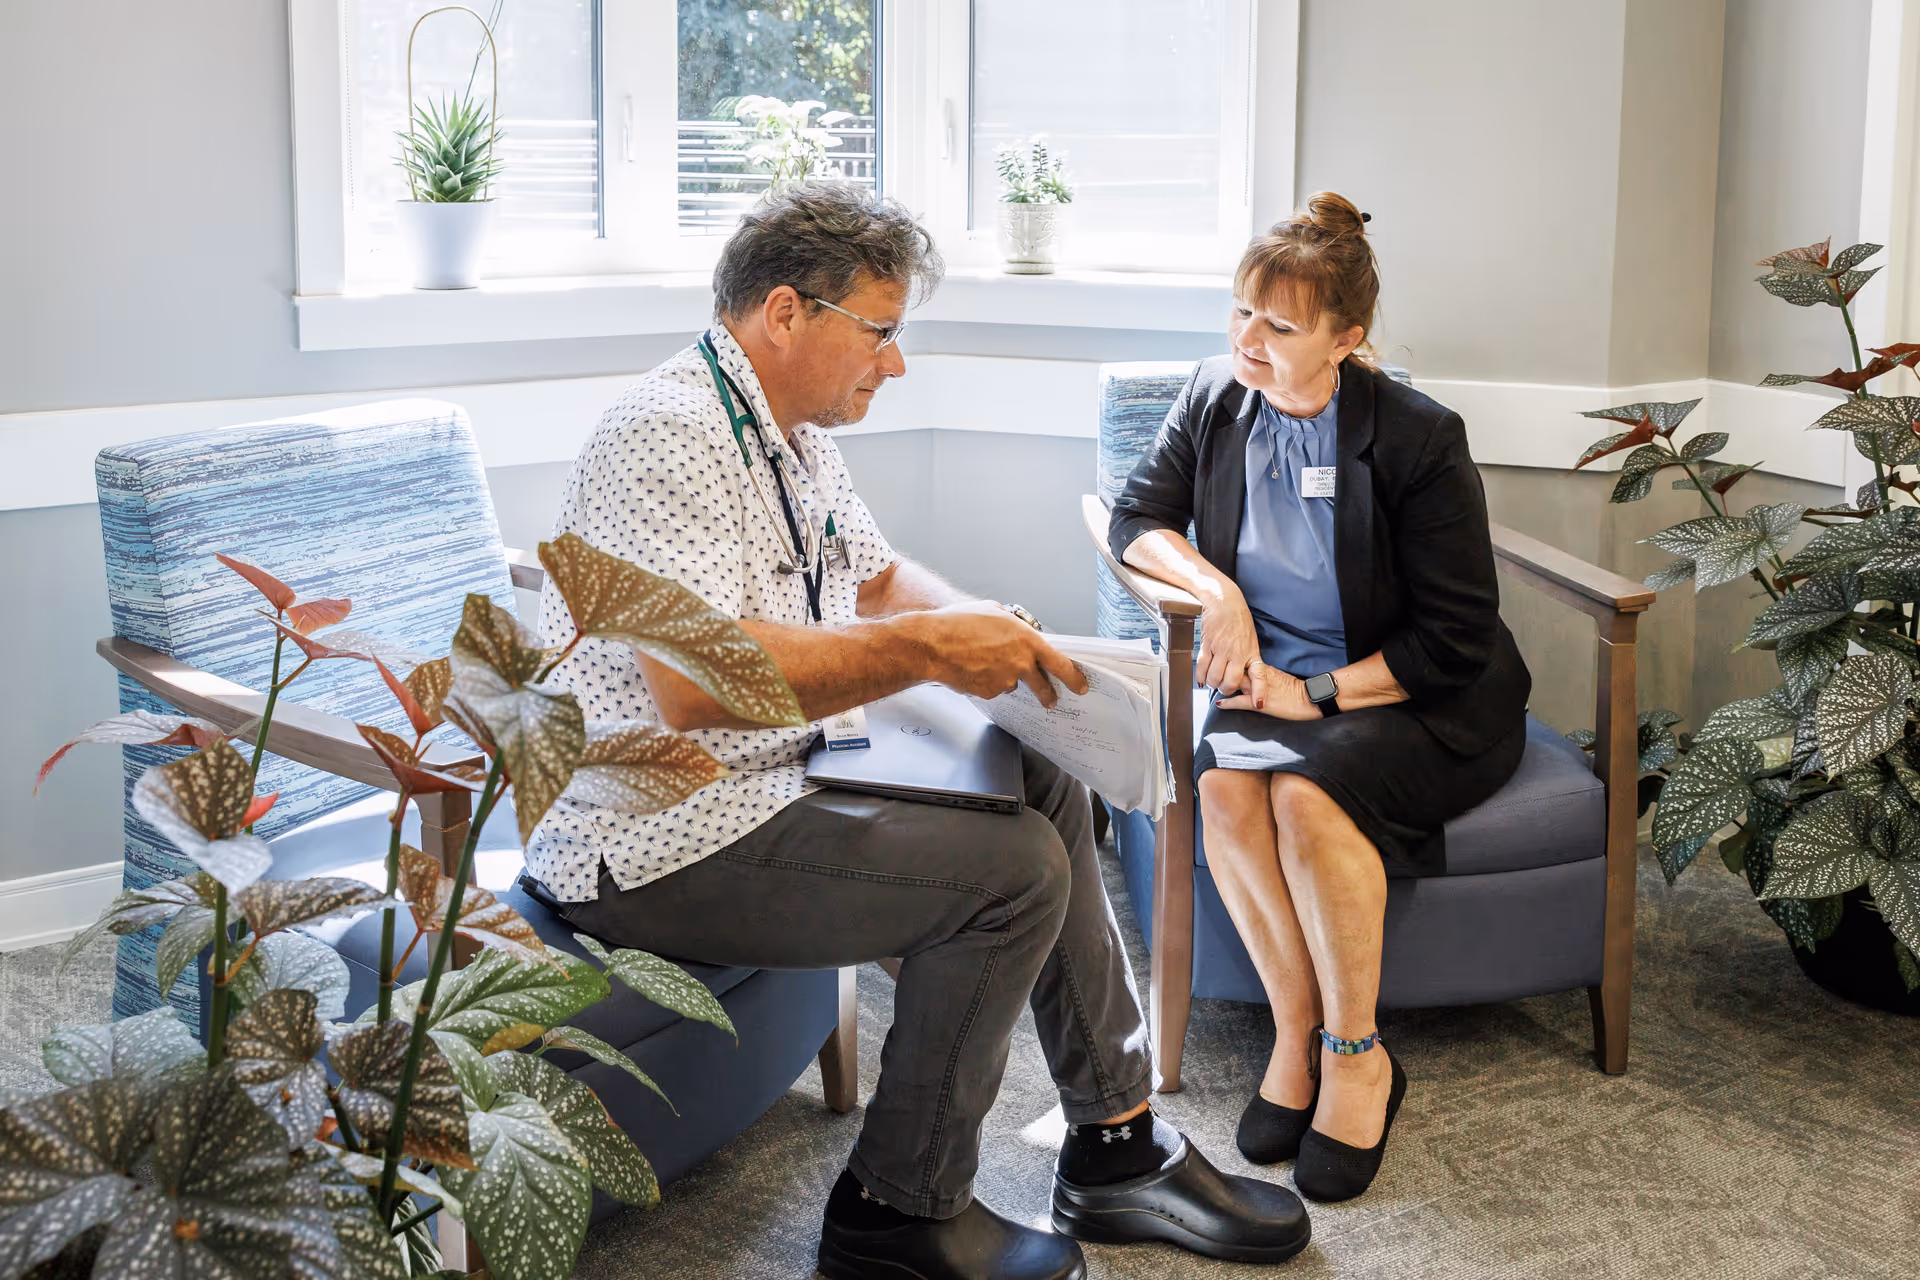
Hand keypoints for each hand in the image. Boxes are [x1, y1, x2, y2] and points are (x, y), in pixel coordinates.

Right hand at [909, 601, 1090, 707]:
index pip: (1061, 664)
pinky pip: (992, 688)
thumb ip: (1013, 624)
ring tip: (980, 660)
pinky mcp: (988, 693)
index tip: (1080, 685)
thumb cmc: (958, 623)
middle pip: (1042, 686)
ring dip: (1002, 676)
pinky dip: (986, 681)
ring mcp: (1004, 681)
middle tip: (1050, 699)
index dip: (1074, 677)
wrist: (932, 644)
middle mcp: (1020, 664)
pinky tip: (971, 668)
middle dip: (1048, 694)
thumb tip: (1018, 630)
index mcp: (1027, 641)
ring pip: (1011, 683)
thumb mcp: (993, 611)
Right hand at [1197, 588, 1259, 694]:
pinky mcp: (1207, 644)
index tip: (1259, 705)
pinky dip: (1200, 677)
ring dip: (1212, 684)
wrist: (1225, 600)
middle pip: (1231, 682)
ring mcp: (1222, 648)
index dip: (1259, 692)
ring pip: (1215, 678)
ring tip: (1212, 681)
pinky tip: (1201, 679)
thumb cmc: (1238, 619)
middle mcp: (1238, 652)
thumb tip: (1242, 675)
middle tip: (1224, 688)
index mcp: (1252, 652)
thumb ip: (1246, 657)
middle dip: (1226, 690)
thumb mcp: (1250, 639)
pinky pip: (1202, 667)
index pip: (1259, 676)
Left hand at [1214, 659, 1320, 719]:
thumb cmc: (1298, 690)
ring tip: (1211, 687)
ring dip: (1222, 686)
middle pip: (1234, 670)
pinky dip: (1228, 703)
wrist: (1310, 698)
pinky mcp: (1259, 702)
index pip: (1242, 663)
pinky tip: (1219, 704)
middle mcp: (1258, 676)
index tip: (1220, 661)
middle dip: (1222, 671)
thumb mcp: (1279, 677)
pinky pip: (1240, 702)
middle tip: (1210, 674)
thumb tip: (1256, 677)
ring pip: (1235, 683)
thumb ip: (1265, 676)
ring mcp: (1257, 689)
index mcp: (1262, 669)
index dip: (1230, 663)